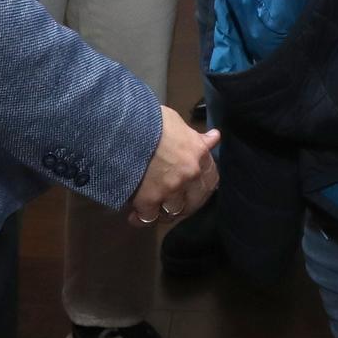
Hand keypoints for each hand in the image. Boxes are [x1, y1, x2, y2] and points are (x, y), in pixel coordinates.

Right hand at [126, 106, 219, 226]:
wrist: (124, 127)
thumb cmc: (151, 119)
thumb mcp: (177, 122)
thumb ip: (195, 137)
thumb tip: (214, 137)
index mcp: (199, 155)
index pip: (211, 181)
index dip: (201, 189)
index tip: (193, 191)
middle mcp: (189, 175)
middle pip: (193, 203)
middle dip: (183, 206)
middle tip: (171, 205)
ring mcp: (170, 189)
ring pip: (172, 212)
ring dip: (163, 212)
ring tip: (152, 209)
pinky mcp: (148, 200)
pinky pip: (149, 217)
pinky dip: (142, 217)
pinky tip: (135, 215)